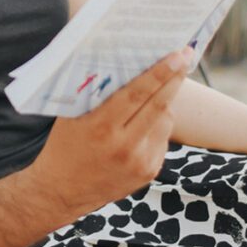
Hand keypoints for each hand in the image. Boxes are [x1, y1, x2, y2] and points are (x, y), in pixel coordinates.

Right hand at [31, 49, 191, 219]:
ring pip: (164, 120)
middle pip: (159, 104)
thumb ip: (94, 94)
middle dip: (174, 77)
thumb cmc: (63, 145)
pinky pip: (161, 138)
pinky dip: (157, 124)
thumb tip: (120, 63)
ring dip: (164, 100)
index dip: (159, 73)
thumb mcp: (71, 117)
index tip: (176, 55)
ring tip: (158, 88)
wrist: (62, 191)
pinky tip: (144, 121)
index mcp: (101, 128)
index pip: (137, 94)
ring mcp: (140, 162)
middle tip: (185, 55)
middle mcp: (124, 146)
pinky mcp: (149, 172)